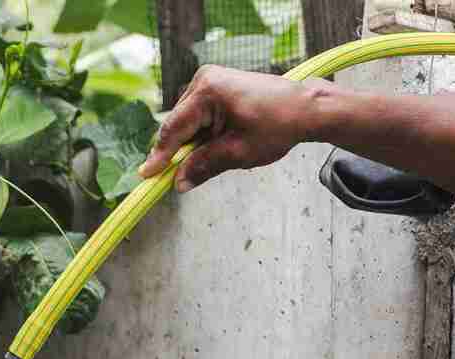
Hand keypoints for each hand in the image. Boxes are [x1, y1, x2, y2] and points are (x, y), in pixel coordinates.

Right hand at [138, 65, 331, 191]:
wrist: (306, 108)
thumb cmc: (279, 124)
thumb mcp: (238, 153)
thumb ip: (203, 166)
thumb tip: (179, 182)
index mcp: (207, 91)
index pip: (174, 128)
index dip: (160, 156)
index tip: (147, 175)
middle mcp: (204, 80)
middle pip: (178, 125)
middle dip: (178, 151)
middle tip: (176, 178)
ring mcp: (210, 81)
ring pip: (187, 122)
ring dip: (193, 143)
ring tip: (213, 157)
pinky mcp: (217, 87)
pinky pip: (198, 116)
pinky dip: (202, 134)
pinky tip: (216, 145)